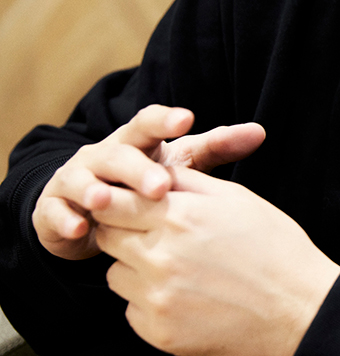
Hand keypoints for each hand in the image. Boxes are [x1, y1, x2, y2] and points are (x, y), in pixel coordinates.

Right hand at [32, 104, 265, 259]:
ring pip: (83, 179)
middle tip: (159, 185)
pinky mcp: (56, 208)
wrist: (94, 212)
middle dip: (136, 168)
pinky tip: (80, 228)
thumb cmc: (147, 185)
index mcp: (137, 143)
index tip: (187, 119)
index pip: (148, 124)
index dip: (165, 121)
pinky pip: (57, 211)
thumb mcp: (181, 166)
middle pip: (118, 153)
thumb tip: (260, 131)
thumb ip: (216, 147)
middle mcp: (105, 155)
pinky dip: (67, 218)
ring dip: (94, 189)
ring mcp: (76, 179)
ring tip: (105, 201)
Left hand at [92, 166, 339, 355]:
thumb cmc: (279, 251)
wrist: (304, 312)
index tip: (129, 209)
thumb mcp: (240, 201)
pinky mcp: (161, 333)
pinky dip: (152, 306)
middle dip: (125, 235)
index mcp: (179, 216)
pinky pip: (132, 312)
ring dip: (136, 272)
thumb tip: (152, 173)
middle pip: (107, 237)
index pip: (112, 201)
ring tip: (179, 275)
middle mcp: (160, 256)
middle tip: (158, 241)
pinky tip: (188, 302)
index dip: (117, 203)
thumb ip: (188, 184)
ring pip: (116, 276)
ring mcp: (158, 298)